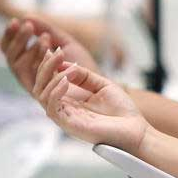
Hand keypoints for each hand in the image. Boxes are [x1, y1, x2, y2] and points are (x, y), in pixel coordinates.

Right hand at [0, 16, 99, 94]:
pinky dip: (49, 71)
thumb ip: (50, 31)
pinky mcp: (52, 106)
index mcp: (31, 69)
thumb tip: (27, 16)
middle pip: (14, 62)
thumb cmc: (85, 67)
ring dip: (35, 54)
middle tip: (30, 26)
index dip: (12, 37)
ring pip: (26, 74)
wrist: (104, 88)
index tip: (19, 20)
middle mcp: (32, 81)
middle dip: (19, 42)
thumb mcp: (68, 45)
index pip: (12, 53)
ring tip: (49, 41)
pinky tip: (58, 55)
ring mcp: (41, 93)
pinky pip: (43, 92)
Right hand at [35, 49, 149, 153]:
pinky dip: (55, 92)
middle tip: (56, 51)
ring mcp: (65, 117)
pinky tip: (65, 81)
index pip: (49, 81)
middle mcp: (64, 108)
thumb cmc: (122, 111)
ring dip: (50, 76)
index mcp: (70, 99)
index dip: (48, 64)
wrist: (137, 129)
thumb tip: (64, 64)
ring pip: (41, 95)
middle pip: (40, 86)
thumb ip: (84, 75)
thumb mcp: (102, 85)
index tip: (55, 48)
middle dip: (45, 66)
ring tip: (62, 64)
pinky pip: (52, 108)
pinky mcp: (69, 125)